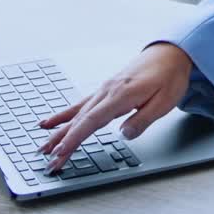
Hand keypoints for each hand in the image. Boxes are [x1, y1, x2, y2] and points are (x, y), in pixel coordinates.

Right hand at [39, 42, 192, 172]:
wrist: (170, 53)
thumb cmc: (169, 76)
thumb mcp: (164, 102)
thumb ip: (142, 120)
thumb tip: (123, 135)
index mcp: (121, 95)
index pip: (92, 121)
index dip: (74, 139)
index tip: (60, 153)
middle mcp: (108, 91)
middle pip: (80, 120)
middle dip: (62, 141)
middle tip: (47, 160)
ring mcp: (104, 89)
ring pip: (77, 113)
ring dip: (59, 131)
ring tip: (42, 146)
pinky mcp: (105, 90)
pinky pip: (81, 104)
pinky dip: (64, 114)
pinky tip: (50, 122)